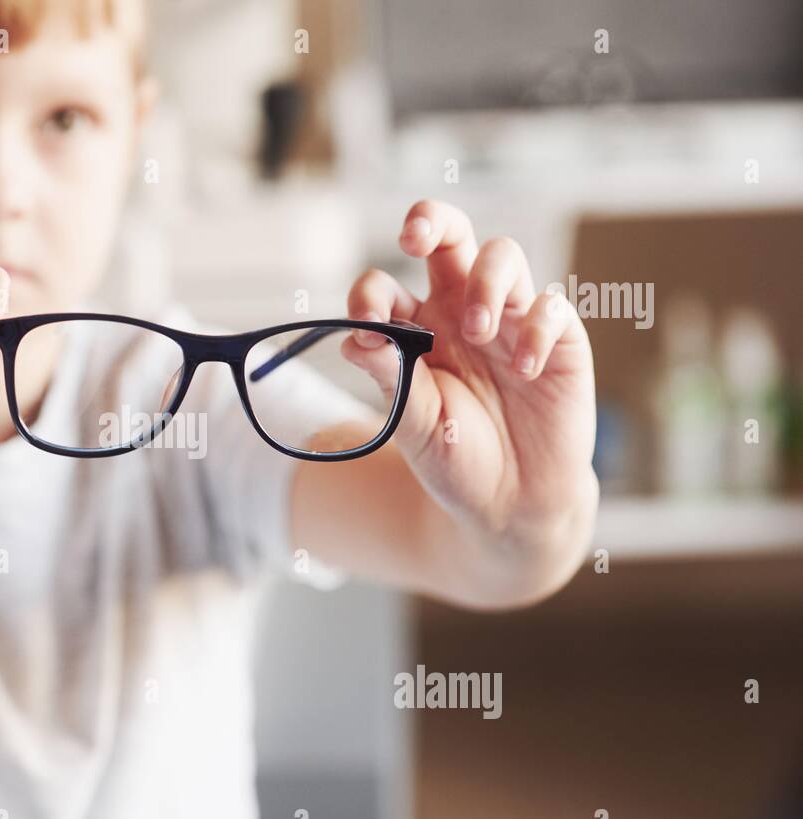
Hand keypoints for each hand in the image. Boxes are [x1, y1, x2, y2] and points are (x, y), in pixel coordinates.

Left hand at [343, 200, 597, 543]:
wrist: (511, 502)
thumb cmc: (456, 459)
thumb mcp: (413, 425)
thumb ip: (389, 378)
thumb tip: (356, 336)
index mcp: (415, 330)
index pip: (384, 287)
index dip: (370, 294)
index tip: (367, 323)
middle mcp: (459, 313)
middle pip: (448, 237)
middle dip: (430, 221)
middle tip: (414, 237)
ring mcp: (510, 320)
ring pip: (501, 255)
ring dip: (485, 282)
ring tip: (477, 332)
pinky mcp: (558, 340)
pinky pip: (550, 307)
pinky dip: (535, 330)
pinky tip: (523, 370)